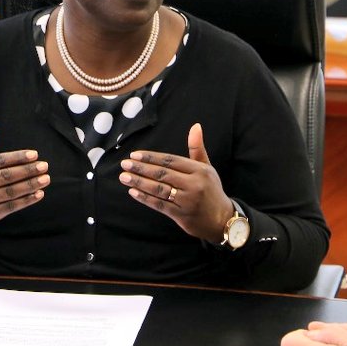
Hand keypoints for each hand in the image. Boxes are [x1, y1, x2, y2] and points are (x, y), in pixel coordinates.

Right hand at [0, 125, 49, 238]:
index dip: (16, 157)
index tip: (34, 154)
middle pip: (5, 176)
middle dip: (27, 170)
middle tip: (44, 166)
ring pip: (10, 192)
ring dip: (30, 185)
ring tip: (46, 178)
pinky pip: (10, 207)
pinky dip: (26, 200)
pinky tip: (39, 194)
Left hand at [119, 123, 233, 243]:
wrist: (222, 220)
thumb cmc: (211, 190)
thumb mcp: (207, 168)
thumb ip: (197, 148)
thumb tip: (195, 126)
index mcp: (199, 171)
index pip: (171, 161)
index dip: (152, 157)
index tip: (135, 155)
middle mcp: (194, 184)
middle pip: (163, 174)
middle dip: (141, 168)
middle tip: (124, 164)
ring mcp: (187, 201)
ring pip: (159, 189)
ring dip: (139, 182)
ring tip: (124, 177)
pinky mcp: (181, 215)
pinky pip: (160, 205)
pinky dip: (145, 198)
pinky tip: (133, 192)